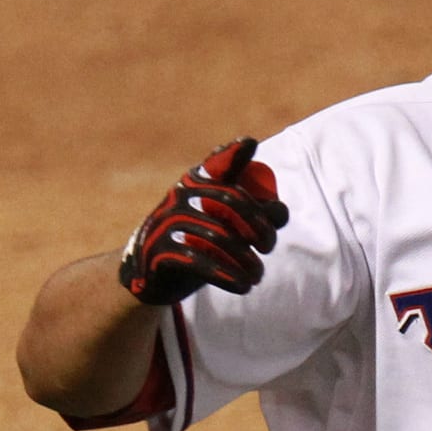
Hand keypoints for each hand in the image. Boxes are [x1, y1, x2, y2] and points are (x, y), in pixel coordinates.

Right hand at [118, 137, 289, 305]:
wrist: (150, 272)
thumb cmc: (196, 241)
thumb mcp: (218, 222)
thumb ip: (251, 214)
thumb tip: (281, 211)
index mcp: (194, 183)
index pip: (217, 166)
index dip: (232, 154)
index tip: (249, 144)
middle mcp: (180, 197)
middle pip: (231, 203)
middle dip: (259, 225)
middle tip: (268, 247)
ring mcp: (168, 222)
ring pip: (220, 237)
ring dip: (247, 261)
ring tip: (257, 275)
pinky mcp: (161, 251)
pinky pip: (201, 263)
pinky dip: (228, 276)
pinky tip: (243, 286)